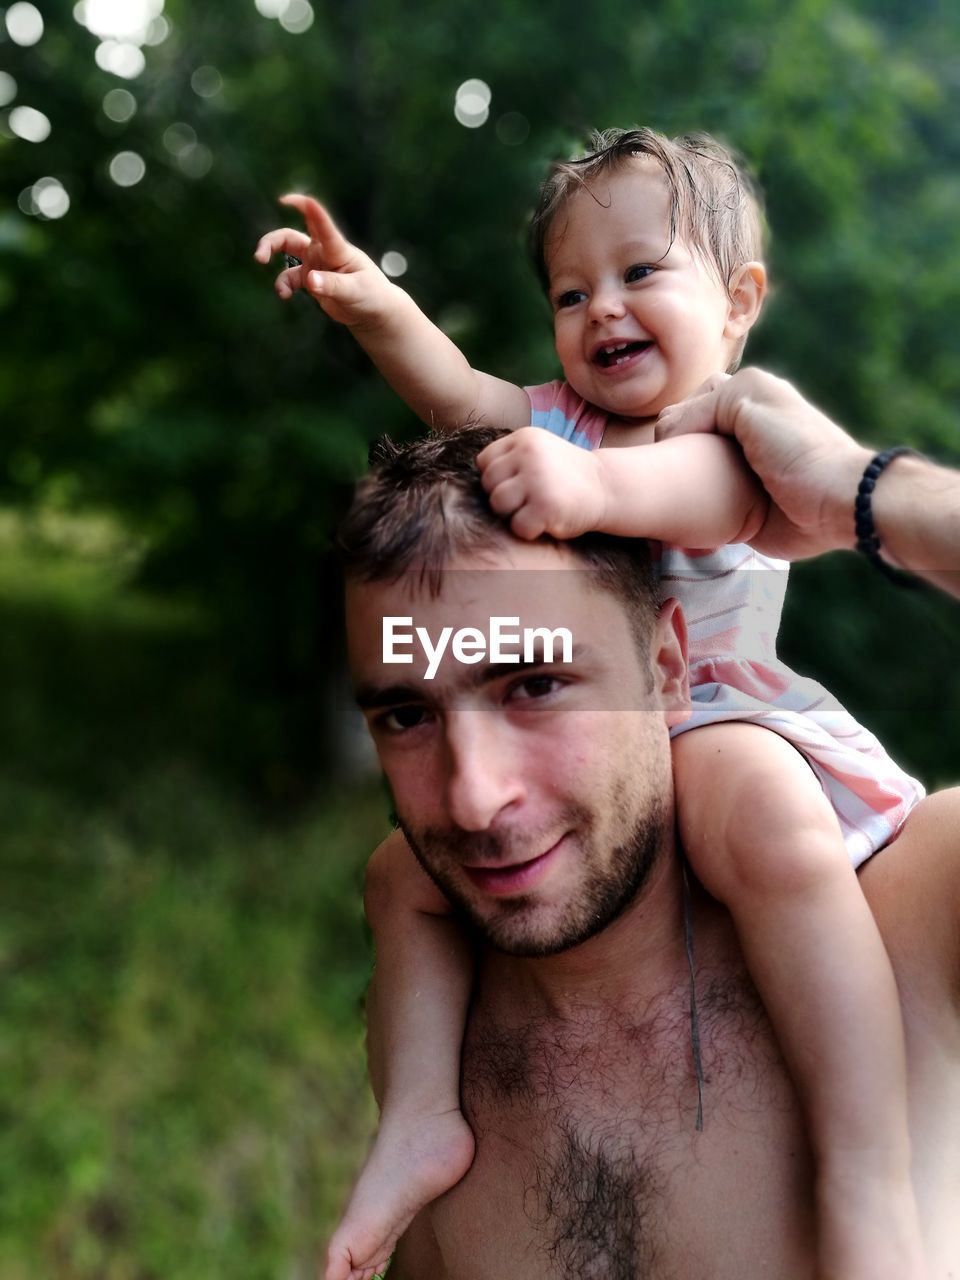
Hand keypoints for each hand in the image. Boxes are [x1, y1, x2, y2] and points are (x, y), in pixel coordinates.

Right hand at [253, 193, 398, 331]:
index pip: (321, 224)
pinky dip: (283, 286)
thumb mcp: (354, 291)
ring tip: (279, 290)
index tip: (286, 200)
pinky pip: (289, 277)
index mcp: (337, 249)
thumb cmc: (371, 296)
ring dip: (274, 263)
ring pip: (286, 253)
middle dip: (272, 241)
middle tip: (260, 257)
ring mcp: (315, 264)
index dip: (306, 208)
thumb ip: (332, 285)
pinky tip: (284, 296)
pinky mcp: (310, 279)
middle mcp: (322, 251)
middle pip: (290, 236)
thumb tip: (309, 280)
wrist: (373, 311)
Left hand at [476, 428, 605, 539]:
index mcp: (525, 438)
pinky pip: (518, 526)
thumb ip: (508, 459)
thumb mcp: (538, 452)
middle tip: (529, 500)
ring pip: (499, 505)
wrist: (607, 487)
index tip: (518, 485)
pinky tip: (547, 521)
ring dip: (514, 514)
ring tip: (535, 510)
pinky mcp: (546, 506)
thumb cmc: (564, 476)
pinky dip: (530, 530)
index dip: (497, 479)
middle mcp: (530, 454)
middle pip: (488, 484)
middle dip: (504, 497)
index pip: (484, 462)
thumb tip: (461, 482)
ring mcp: (538, 479)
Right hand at [656, 368, 872, 560]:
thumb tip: (664, 440)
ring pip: (684, 477)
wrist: (835, 504)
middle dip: (673, 460)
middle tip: (674, 478)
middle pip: (680, 443)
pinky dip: (688, 517)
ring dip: (676, 490)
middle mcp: (733, 435)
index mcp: (739, 401)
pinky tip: (684, 523)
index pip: (681, 409)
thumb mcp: (747, 401)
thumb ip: (698, 407)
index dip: (674, 429)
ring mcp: (732, 474)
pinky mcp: (735, 511)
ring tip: (673, 502)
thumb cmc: (796, 447)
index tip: (676, 451)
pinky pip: (698, 511)